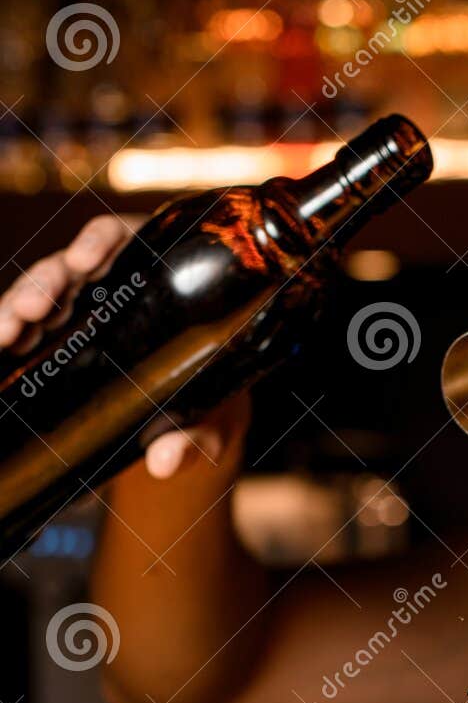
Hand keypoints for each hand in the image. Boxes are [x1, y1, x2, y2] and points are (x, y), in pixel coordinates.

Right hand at [0, 214, 249, 479]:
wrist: (194, 424)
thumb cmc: (211, 405)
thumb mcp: (213, 421)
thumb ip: (197, 438)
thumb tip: (164, 462)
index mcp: (159, 275)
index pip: (124, 240)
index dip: (99, 242)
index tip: (84, 261)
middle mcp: (115, 284)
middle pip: (73, 268)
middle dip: (46, 284)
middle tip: (31, 310)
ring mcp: (83, 309)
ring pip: (43, 295)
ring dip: (18, 307)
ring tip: (5, 333)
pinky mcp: (61, 335)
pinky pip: (29, 327)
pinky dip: (10, 332)